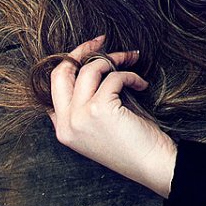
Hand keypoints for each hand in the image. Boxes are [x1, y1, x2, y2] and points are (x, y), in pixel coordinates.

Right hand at [47, 36, 176, 195]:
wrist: (152, 165)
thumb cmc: (132, 144)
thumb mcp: (99, 126)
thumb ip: (86, 105)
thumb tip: (90, 67)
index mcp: (63, 129)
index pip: (54, 87)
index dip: (71, 65)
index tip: (89, 52)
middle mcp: (66, 124)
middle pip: (60, 73)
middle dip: (81, 50)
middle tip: (102, 41)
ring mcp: (79, 117)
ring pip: (88, 70)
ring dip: (112, 59)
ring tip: (131, 60)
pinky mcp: (98, 109)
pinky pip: (112, 77)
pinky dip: (130, 76)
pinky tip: (141, 85)